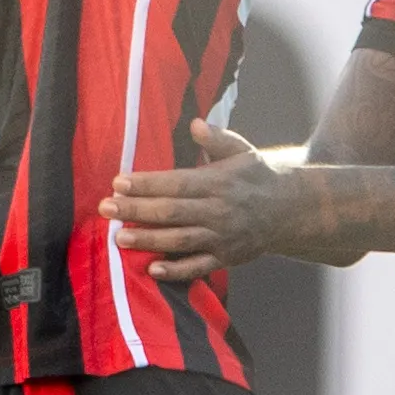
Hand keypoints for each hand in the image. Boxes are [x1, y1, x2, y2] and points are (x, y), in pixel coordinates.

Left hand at [100, 118, 309, 283]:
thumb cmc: (255, 176)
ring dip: (148, 240)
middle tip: (106, 207)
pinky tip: (152, 269)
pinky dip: (176, 270)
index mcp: (219, 182)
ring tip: (119, 237)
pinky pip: (198, 267)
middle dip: (136, 210)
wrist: (289, 210)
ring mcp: (222, 237)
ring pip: (180, 240)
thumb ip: (217, 139)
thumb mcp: (241, 151)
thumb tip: (195, 124)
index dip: (146, 184)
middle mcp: (219, 210)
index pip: (176, 183)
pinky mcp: (226, 258)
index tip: (118, 182)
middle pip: (172, 212)